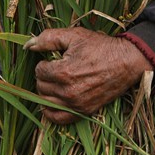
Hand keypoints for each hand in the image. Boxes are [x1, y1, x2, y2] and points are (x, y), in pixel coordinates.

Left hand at [26, 27, 151, 124]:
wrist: (126, 62)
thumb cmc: (101, 47)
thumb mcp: (75, 36)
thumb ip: (49, 38)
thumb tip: (28, 44)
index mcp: (64, 72)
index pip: (39, 71)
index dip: (43, 63)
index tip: (52, 59)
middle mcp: (68, 92)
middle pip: (40, 86)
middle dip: (44, 76)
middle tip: (53, 69)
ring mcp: (76, 104)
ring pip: (46, 102)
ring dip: (46, 91)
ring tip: (54, 82)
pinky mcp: (84, 111)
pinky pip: (58, 119)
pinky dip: (51, 112)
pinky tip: (51, 102)